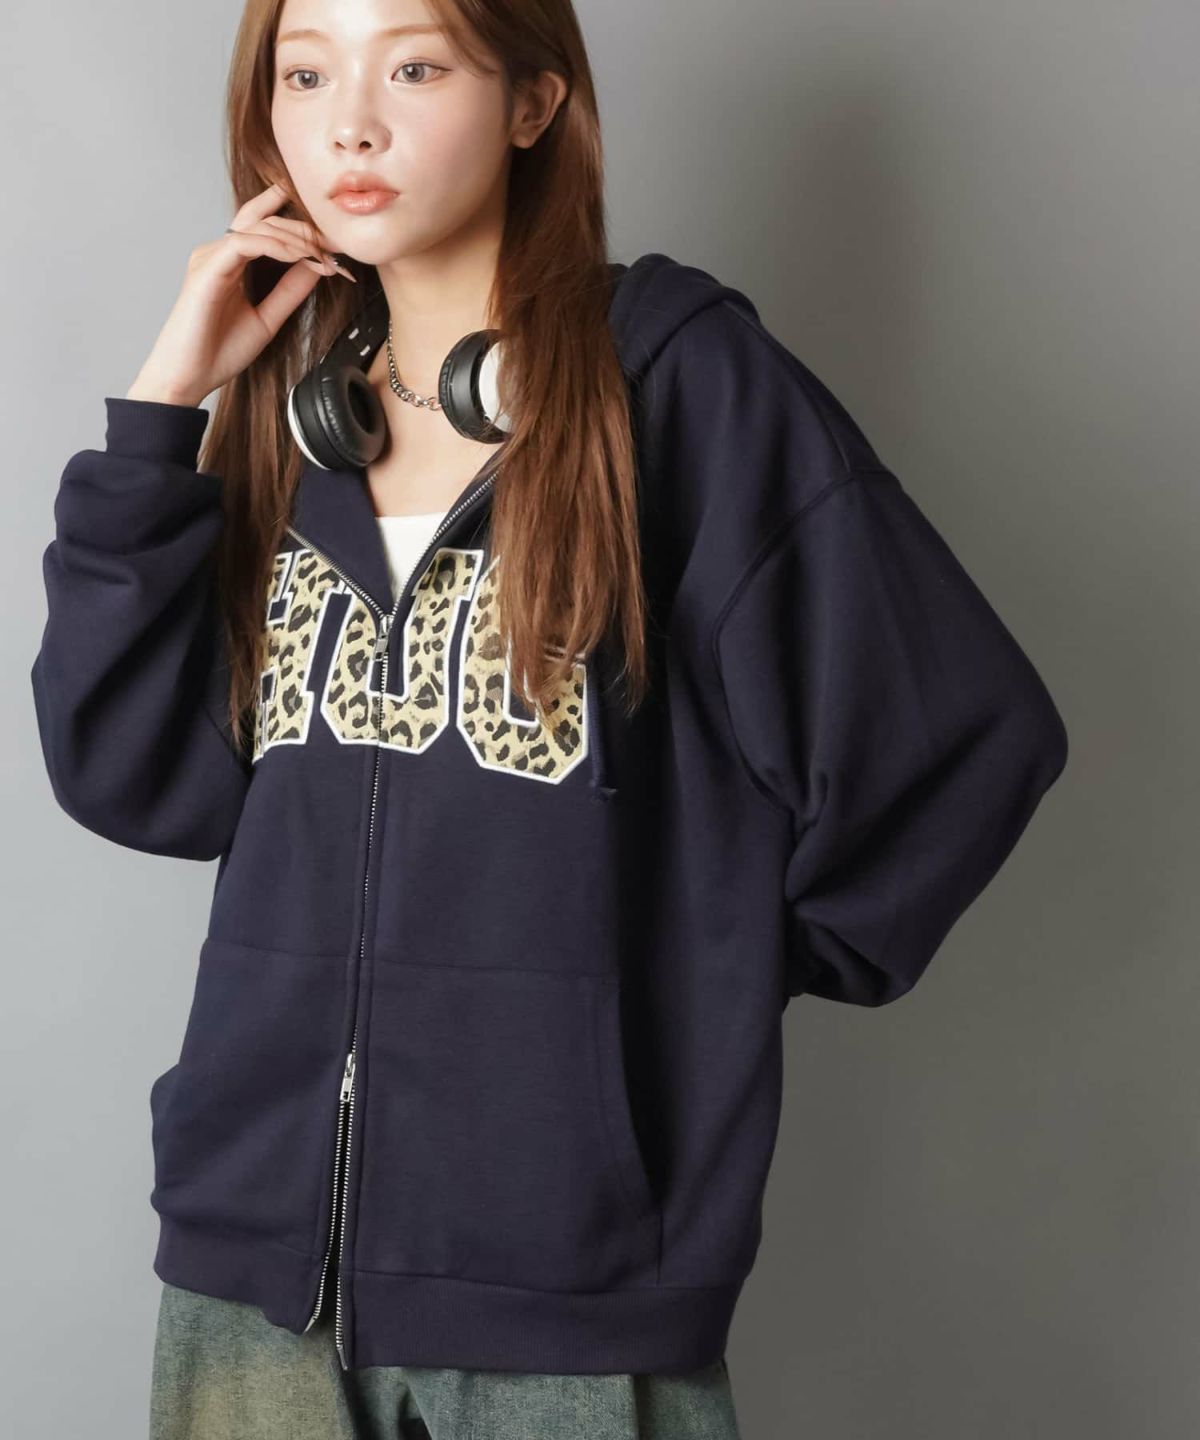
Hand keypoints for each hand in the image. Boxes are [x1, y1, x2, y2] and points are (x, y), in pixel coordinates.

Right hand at [125, 182, 355, 407]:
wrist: (188, 378)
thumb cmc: (218, 351)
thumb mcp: (268, 318)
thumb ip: (290, 290)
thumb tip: (317, 266)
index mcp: (232, 261)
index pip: (265, 224)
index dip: (302, 228)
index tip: (335, 247)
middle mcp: (219, 252)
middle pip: (266, 219)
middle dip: (306, 229)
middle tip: (337, 245)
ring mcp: (211, 257)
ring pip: (258, 227)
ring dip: (296, 238)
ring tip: (323, 255)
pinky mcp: (206, 269)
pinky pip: (244, 244)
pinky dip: (275, 246)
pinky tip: (299, 257)